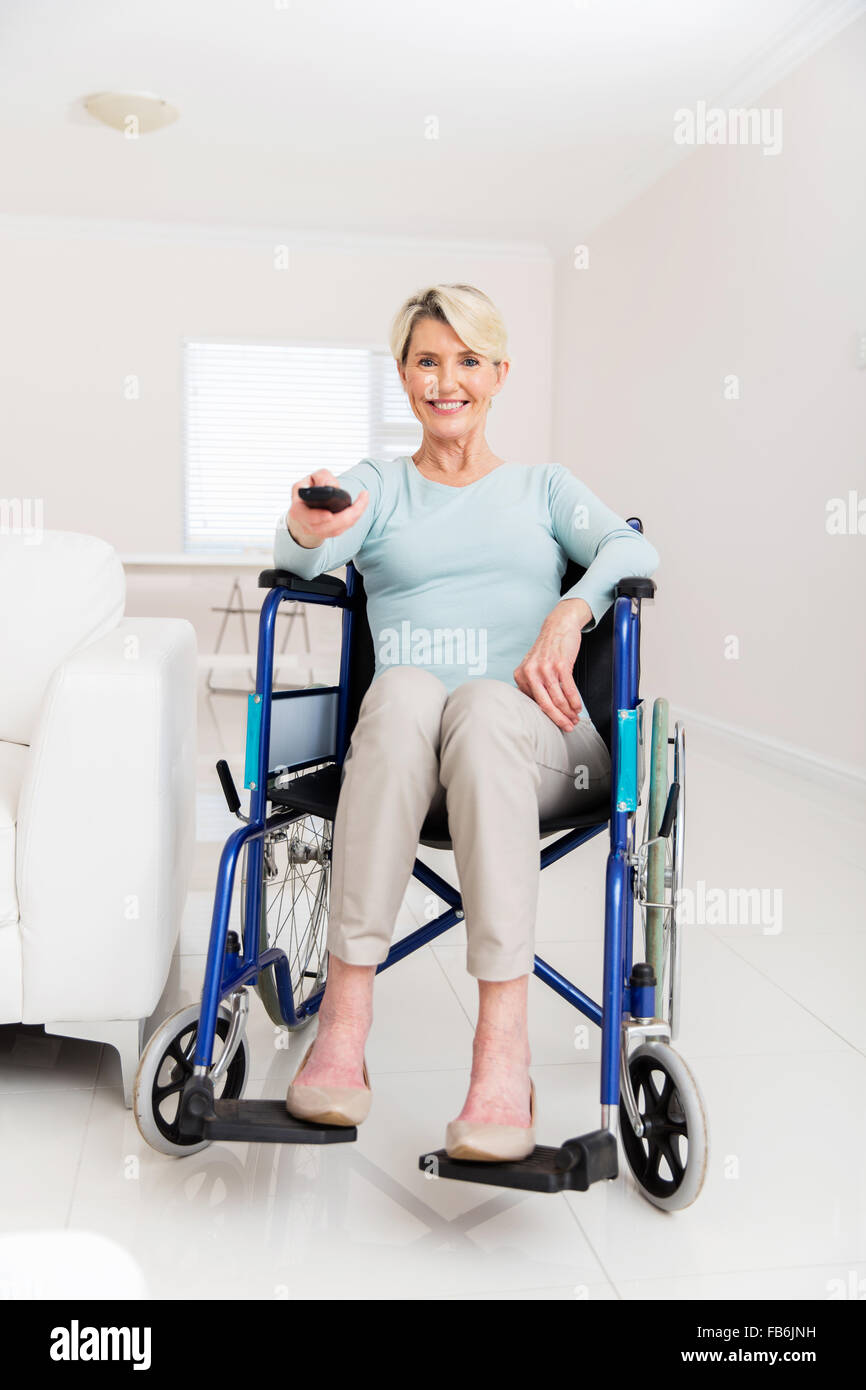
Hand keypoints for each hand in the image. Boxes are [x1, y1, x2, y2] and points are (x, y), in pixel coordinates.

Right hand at [286, 469, 369, 548]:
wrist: (303, 513)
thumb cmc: (306, 495)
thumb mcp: (308, 480)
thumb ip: (320, 478)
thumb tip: (331, 486)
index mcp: (298, 510)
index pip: (306, 516)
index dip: (318, 517)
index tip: (329, 515)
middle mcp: (307, 525)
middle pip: (328, 526)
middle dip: (346, 515)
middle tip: (360, 501)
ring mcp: (318, 532)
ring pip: (337, 529)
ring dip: (353, 516)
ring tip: (363, 500)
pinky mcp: (328, 534)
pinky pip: (342, 529)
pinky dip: (353, 519)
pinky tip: (360, 508)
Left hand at [513, 598, 591, 730]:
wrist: (558, 626)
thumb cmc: (547, 647)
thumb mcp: (532, 666)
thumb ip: (532, 685)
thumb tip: (539, 707)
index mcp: (521, 675)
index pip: (533, 703)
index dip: (547, 716)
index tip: (555, 723)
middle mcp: (531, 673)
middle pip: (545, 704)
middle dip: (559, 719)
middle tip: (568, 727)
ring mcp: (545, 669)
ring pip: (558, 699)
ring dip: (569, 712)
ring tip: (575, 717)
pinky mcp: (560, 665)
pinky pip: (569, 689)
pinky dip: (575, 701)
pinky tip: (578, 707)